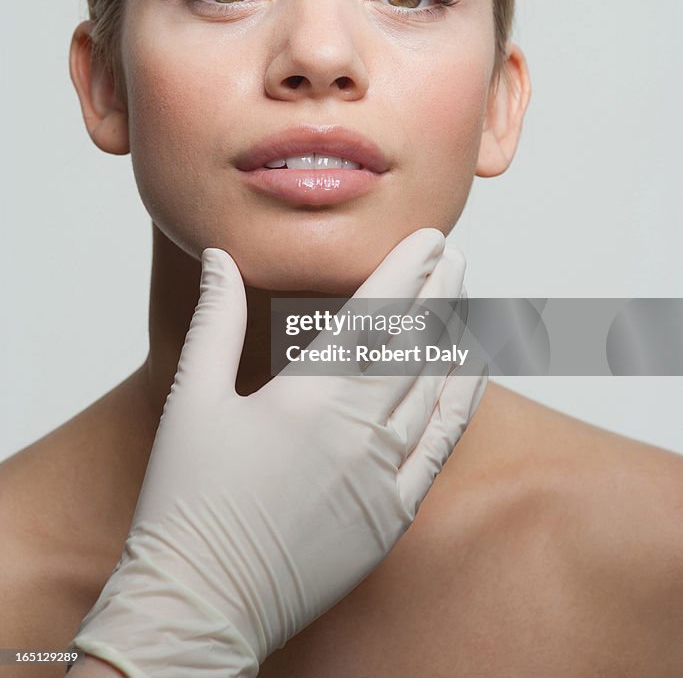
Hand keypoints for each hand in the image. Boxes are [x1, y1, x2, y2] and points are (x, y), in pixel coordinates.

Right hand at [68, 228, 486, 675]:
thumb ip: (217, 320)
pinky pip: (441, 446)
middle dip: (440, 291)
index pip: (375, 314)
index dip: (407, 271)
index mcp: (308, 395)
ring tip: (465, 297)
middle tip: (457, 254)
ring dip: (454, 336)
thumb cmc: (188, 501)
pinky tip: (471, 373)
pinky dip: (461, 402)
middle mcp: (356, 430)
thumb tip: (220, 257)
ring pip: (434, 387)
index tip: (429, 238)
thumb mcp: (194, 399)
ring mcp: (381, 474)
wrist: (201, 603)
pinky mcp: (392, 515)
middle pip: (415, 344)